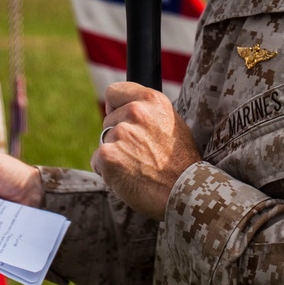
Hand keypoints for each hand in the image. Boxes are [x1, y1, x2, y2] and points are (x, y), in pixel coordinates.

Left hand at [91, 82, 199, 220]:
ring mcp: (120, 133)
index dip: (115, 107)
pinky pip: (97, 161)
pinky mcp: (108, 155)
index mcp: (152, 100)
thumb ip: (149, 113)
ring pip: (104, 142)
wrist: (186, 192)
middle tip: (140, 154)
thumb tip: (127, 110)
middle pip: (108, 120)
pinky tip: (128, 178)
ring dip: (114, 155)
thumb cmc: (181, 163)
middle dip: (117, 136)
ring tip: (138, 168)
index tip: (119, 118)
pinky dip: (107, 171)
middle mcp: (135, 111)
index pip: (114, 92)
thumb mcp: (172, 124)